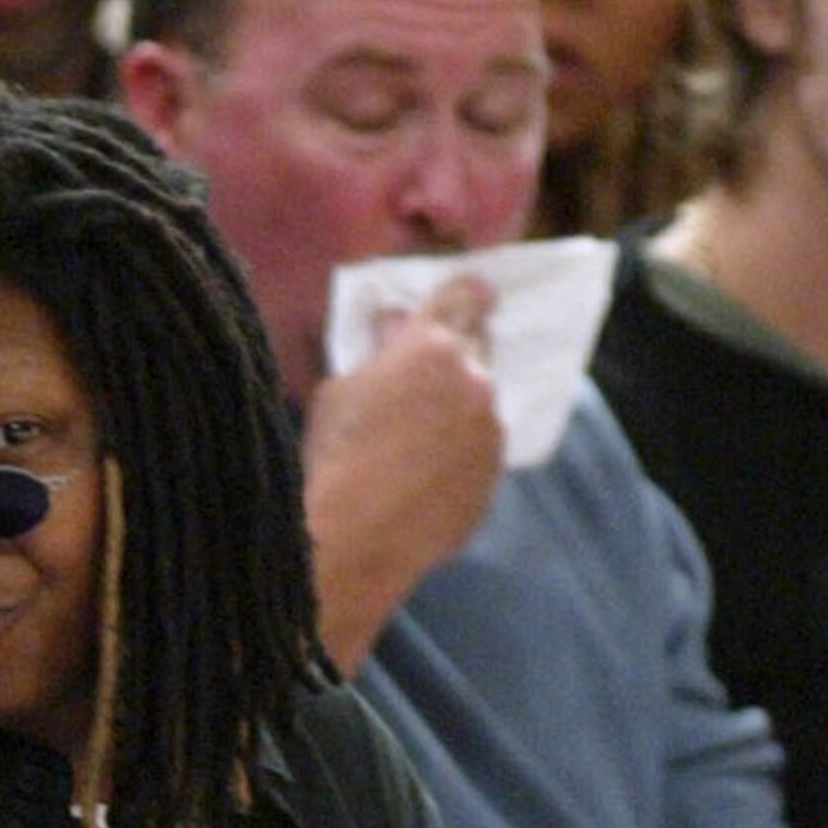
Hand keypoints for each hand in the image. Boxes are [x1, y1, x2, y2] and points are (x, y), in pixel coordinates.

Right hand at [305, 290, 504, 672]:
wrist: (356, 536)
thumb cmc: (334, 454)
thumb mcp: (340, 388)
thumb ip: (377, 352)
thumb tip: (393, 324)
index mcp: (430, 346)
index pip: (463, 296)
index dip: (468, 291)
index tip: (476, 291)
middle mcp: (472, 381)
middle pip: (480, 345)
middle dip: (461, 348)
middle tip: (438, 363)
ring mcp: (489, 431)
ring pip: (482, 403)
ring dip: (459, 407)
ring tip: (418, 436)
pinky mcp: (492, 476)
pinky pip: (481, 451)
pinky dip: (460, 453)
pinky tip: (424, 475)